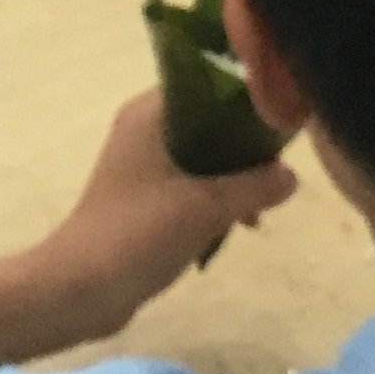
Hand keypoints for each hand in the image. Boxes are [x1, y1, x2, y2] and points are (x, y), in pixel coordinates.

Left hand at [34, 92, 296, 341]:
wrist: (82, 289)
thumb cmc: (139, 232)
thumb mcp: (207, 206)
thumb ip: (256, 186)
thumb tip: (292, 176)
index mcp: (150, 113)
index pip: (208, 84)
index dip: (248, 102)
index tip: (281, 125)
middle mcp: (143, 129)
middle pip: (209, 123)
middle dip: (245, 149)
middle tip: (277, 173)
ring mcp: (140, 165)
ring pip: (202, 158)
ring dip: (232, 179)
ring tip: (259, 211)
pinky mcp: (142, 199)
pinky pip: (189, 185)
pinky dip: (213, 199)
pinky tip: (237, 226)